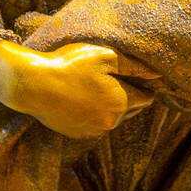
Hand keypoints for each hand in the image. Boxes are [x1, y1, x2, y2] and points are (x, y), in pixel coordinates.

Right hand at [0, 38, 157, 138]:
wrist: (32, 84)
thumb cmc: (70, 64)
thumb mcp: (106, 56)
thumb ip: (136, 67)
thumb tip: (159, 75)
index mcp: (122, 103)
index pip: (146, 97)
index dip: (145, 84)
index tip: (138, 75)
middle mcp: (110, 123)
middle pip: (131, 109)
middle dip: (130, 95)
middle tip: (117, 78)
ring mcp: (92, 131)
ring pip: (111, 117)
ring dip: (110, 105)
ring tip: (96, 86)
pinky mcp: (75, 134)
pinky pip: (93, 124)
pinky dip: (92, 112)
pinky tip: (81, 97)